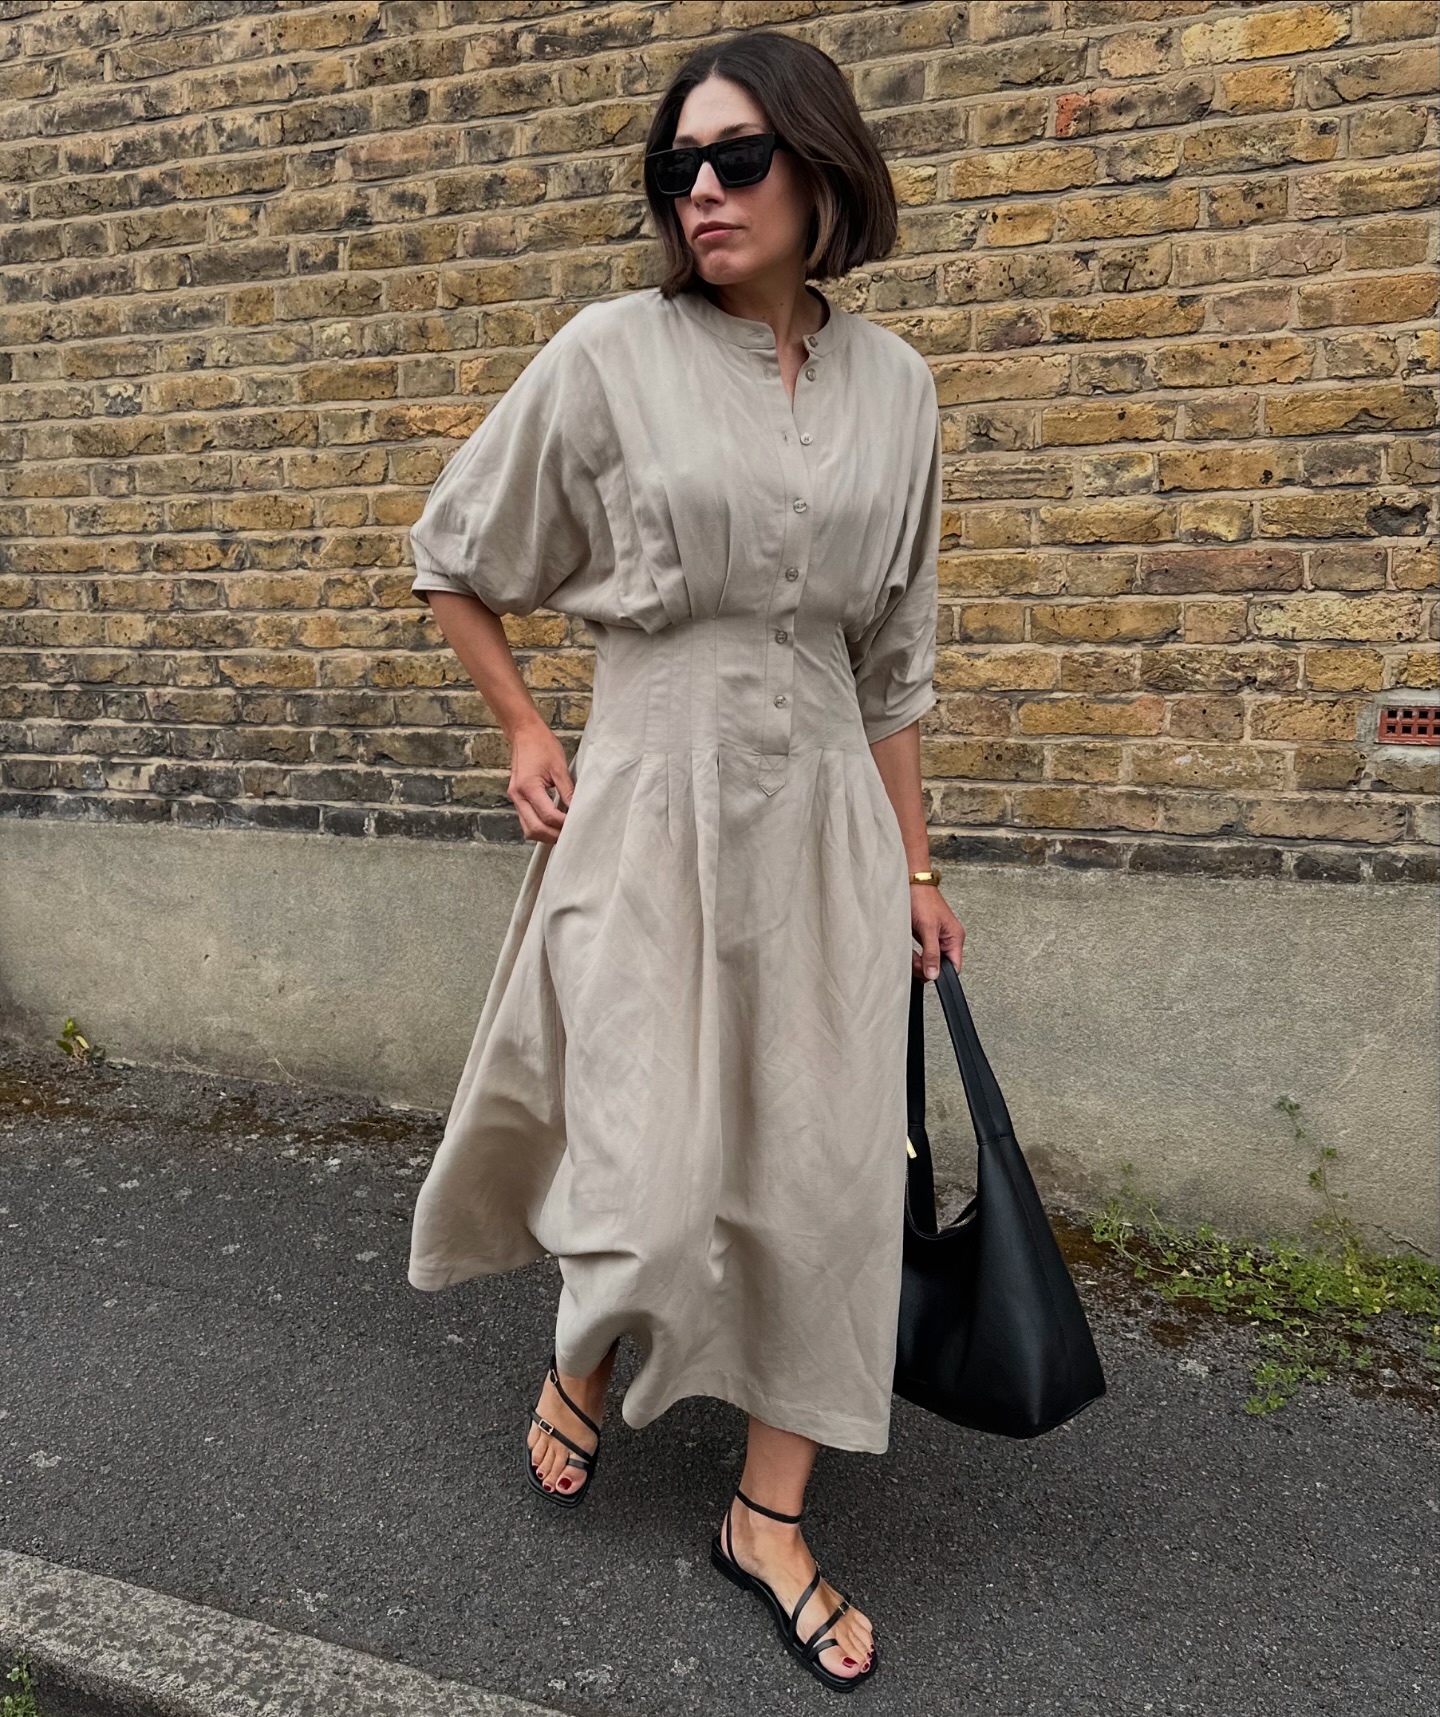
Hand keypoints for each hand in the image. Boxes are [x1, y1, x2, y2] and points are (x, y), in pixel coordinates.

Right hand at [506, 722, 574, 844]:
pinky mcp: (517, 797)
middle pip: (534, 829)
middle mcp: (518, 795)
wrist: (524, 733)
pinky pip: (526, 820)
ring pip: (527, 829)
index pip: (548, 816)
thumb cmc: (541, 745)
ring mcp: (515, 798)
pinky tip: (552, 824)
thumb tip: (577, 810)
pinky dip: (538, 826)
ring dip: (545, 835)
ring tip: (562, 832)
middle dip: (553, 836)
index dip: (563, 825)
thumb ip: (568, 791)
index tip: (577, 825)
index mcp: (528, 787)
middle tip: (571, 835)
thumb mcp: (559, 767)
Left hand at [910, 884, 963, 981]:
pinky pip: (923, 953)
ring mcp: (936, 938)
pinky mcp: (926, 936)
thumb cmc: (922, 899)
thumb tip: (934, 973)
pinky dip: (916, 955)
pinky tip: (910, 950)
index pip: (954, 966)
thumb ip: (931, 953)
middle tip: (915, 961)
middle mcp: (948, 939)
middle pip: (940, 965)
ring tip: (911, 953)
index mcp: (955, 937)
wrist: (911, 884)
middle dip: (926, 967)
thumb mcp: (928, 928)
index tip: (926, 971)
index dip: (940, 973)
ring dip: (919, 961)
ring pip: (930, 961)